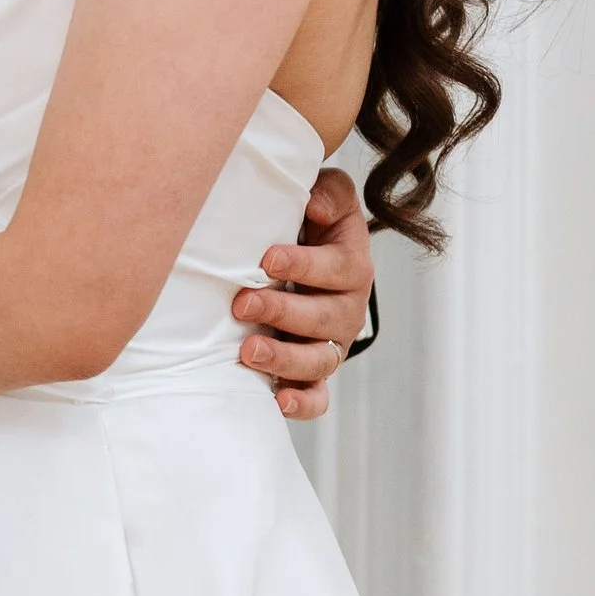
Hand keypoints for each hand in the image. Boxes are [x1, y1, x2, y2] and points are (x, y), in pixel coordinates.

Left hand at [233, 165, 373, 420]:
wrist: (299, 252)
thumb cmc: (307, 221)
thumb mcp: (324, 195)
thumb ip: (327, 191)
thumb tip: (313, 205)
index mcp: (351, 264)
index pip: (339, 268)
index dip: (306, 265)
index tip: (267, 259)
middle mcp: (347, 309)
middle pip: (327, 319)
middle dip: (284, 313)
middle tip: (242, 303)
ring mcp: (331, 344)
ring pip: (320, 362)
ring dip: (285, 360)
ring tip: (248, 352)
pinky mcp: (314, 373)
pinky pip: (317, 398)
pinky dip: (302, 404)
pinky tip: (277, 401)